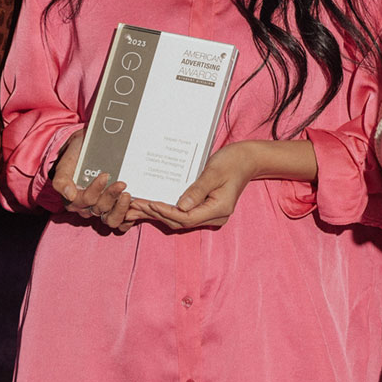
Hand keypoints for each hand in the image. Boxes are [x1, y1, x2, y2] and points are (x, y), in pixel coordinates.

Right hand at [50, 129, 137, 232]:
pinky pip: (122, 223)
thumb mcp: (65, 164)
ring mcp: (103, 208)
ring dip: (120, 208)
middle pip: (100, 209)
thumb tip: (70, 195)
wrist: (88, 146)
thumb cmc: (77, 155)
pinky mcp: (116, 209)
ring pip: (111, 219)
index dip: (95, 190)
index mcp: (75, 199)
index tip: (104, 176)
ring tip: (127, 195)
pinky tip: (133, 207)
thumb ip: (62, 180)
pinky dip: (128, 220)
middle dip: (111, 196)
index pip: (86, 200)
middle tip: (121, 183)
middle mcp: (88, 207)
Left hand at [143, 142, 258, 230]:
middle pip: (181, 222)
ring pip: (180, 220)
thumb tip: (180, 206)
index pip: (187, 217)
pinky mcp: (205, 209)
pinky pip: (183, 213)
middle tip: (134, 207)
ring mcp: (210, 214)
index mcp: (219, 209)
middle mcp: (215, 216)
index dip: (166, 212)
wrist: (247, 159)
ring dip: (159, 214)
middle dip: (157, 215)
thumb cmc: (232, 161)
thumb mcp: (214, 172)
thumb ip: (197, 190)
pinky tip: (151, 206)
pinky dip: (167, 210)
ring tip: (136, 209)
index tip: (149, 204)